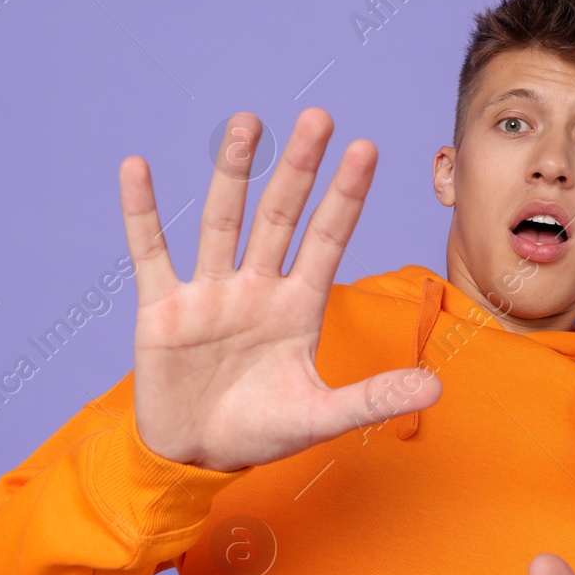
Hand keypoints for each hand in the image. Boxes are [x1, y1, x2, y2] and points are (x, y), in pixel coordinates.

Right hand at [119, 108, 439, 472]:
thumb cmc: (261, 432)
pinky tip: (137, 168)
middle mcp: (256, 288)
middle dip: (299, 169)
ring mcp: (208, 294)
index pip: (327, 240)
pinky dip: (141, 213)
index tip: (366, 148)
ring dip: (233, 173)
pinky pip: (150, 254)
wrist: (197, 457)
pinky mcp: (162, 311)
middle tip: (319, 117)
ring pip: (223, 222)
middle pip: (280, 216)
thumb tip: (437, 387)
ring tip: (248, 124)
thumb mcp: (321, 418)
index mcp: (297, 306)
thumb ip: (374, 398)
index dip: (345, 196)